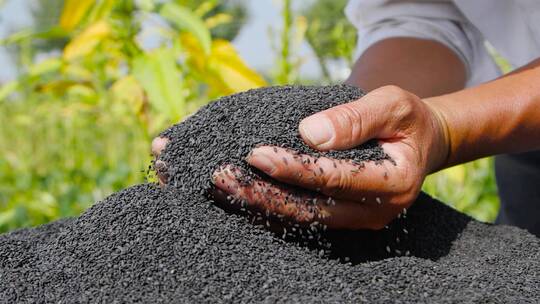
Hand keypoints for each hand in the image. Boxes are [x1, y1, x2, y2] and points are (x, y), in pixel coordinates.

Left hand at [152, 85, 448, 229]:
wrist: (418, 143)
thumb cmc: (407, 120)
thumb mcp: (392, 106)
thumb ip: (355, 119)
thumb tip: (309, 133)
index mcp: (392, 185)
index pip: (332, 180)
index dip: (292, 169)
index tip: (255, 153)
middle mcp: (371, 212)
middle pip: (308, 209)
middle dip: (260, 194)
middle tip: (219, 176)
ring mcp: (354, 220)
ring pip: (298, 219)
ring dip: (256, 204)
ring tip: (218, 186)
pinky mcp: (338, 217)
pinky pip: (299, 217)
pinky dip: (266, 206)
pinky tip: (236, 194)